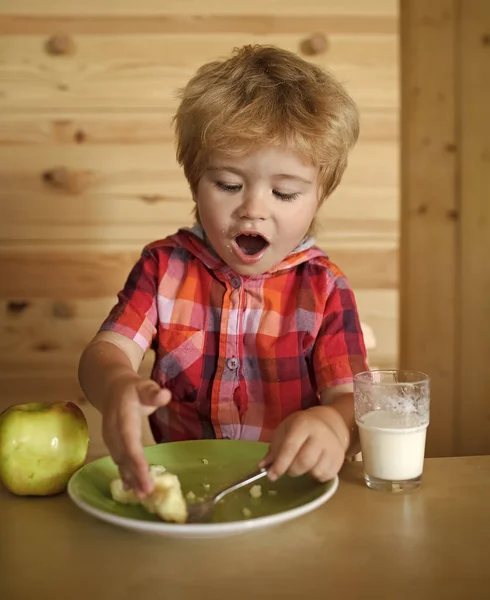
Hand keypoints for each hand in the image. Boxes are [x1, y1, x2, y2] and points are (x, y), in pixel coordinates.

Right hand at [102, 376, 170, 497]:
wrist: (112, 390)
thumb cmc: (132, 390)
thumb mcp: (144, 386)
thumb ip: (153, 392)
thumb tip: (165, 395)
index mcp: (122, 418)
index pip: (129, 441)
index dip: (135, 458)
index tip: (145, 473)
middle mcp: (114, 432)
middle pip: (124, 456)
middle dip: (135, 475)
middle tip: (147, 492)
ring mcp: (111, 440)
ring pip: (120, 462)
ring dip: (131, 479)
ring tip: (143, 495)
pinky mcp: (113, 445)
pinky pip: (119, 462)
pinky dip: (126, 475)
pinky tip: (131, 489)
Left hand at [259, 406, 348, 481]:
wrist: (329, 422)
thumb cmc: (302, 427)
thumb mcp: (285, 430)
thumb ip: (274, 449)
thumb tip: (262, 466)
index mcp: (303, 425)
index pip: (290, 447)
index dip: (280, 464)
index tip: (271, 476)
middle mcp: (320, 435)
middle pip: (304, 462)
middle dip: (291, 470)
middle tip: (287, 468)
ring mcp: (332, 447)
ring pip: (316, 471)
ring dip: (305, 473)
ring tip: (302, 464)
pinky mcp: (339, 459)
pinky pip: (326, 476)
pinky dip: (316, 476)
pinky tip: (313, 466)